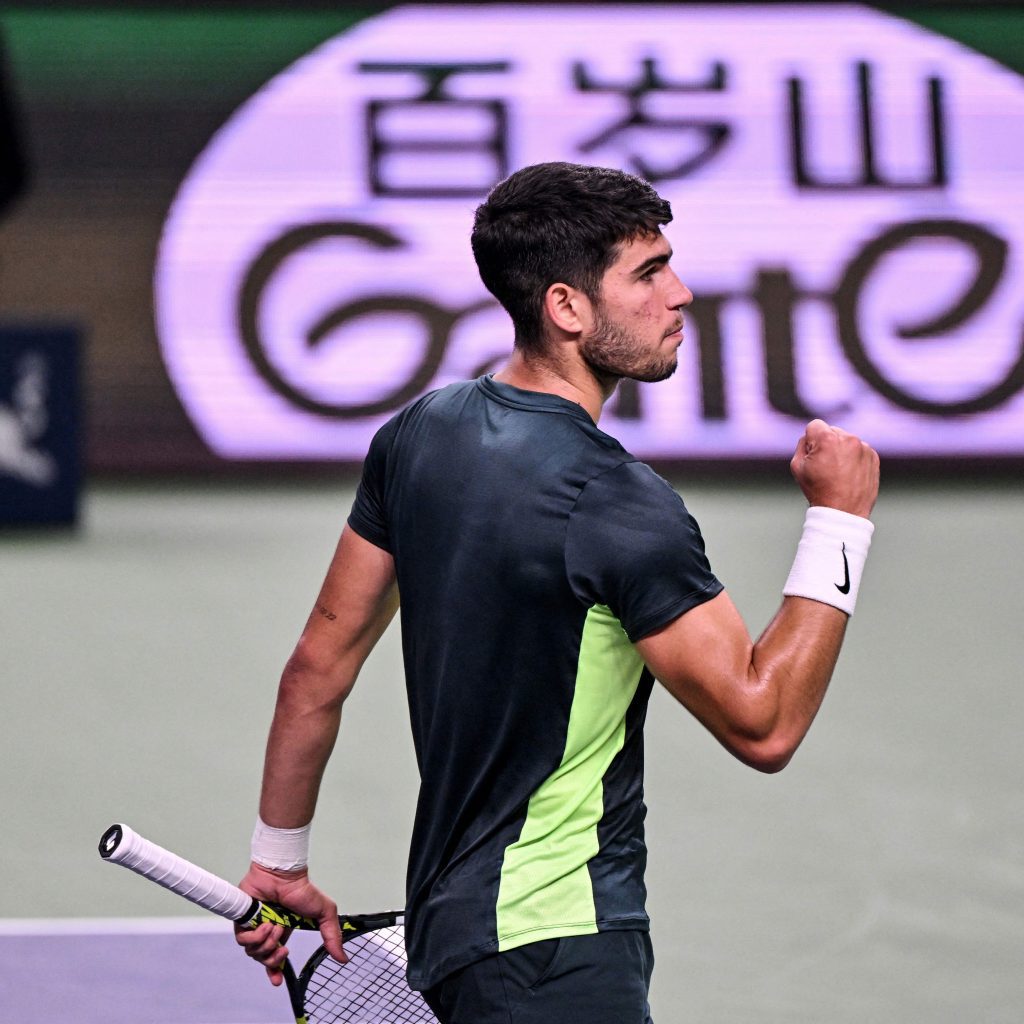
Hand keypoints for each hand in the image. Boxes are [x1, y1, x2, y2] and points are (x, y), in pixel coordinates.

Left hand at [234, 862, 345, 985]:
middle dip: (274, 960)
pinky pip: (244, 941)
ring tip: (276, 927)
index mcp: (284, 933)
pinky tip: (266, 925)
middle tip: (283, 949)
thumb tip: (343, 959)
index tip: (278, 982)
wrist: (284, 875)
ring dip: (267, 943)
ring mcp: (254, 926)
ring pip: (254, 953)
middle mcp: (267, 932)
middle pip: (264, 959)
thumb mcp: (323, 914)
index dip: (275, 971)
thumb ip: (332, 936)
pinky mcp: (243, 921)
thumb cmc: (302, 890)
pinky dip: (256, 936)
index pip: (275, 959)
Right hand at [790, 419, 878, 518]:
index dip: (810, 440)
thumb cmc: (818, 490)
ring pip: (846, 440)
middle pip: (832, 431)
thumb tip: (811, 437)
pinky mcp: (873, 457)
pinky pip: (859, 450)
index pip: (814, 425)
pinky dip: (853, 459)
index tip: (813, 456)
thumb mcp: (797, 466)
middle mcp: (848, 439)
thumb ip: (802, 444)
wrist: (843, 511)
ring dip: (841, 451)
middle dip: (827, 443)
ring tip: (838, 472)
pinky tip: (849, 475)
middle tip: (825, 466)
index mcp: (827, 439)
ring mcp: (863, 447)